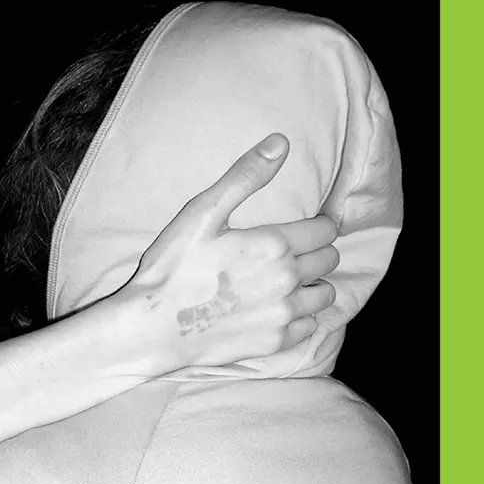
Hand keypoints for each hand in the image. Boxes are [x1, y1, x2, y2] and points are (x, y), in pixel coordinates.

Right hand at [119, 133, 337, 371]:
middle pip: (330, 259)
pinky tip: (280, 307)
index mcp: (274, 244)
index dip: (319, 224)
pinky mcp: (276, 341)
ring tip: (290, 279)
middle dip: (317, 250)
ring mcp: (284, 314)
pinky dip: (303, 315)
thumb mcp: (202, 213)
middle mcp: (287, 279)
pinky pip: (311, 326)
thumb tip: (281, 142)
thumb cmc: (173, 267)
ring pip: (326, 294)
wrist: (152, 327)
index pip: (326, 230)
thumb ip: (245, 176)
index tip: (307, 226)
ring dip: (314, 284)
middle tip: (294, 250)